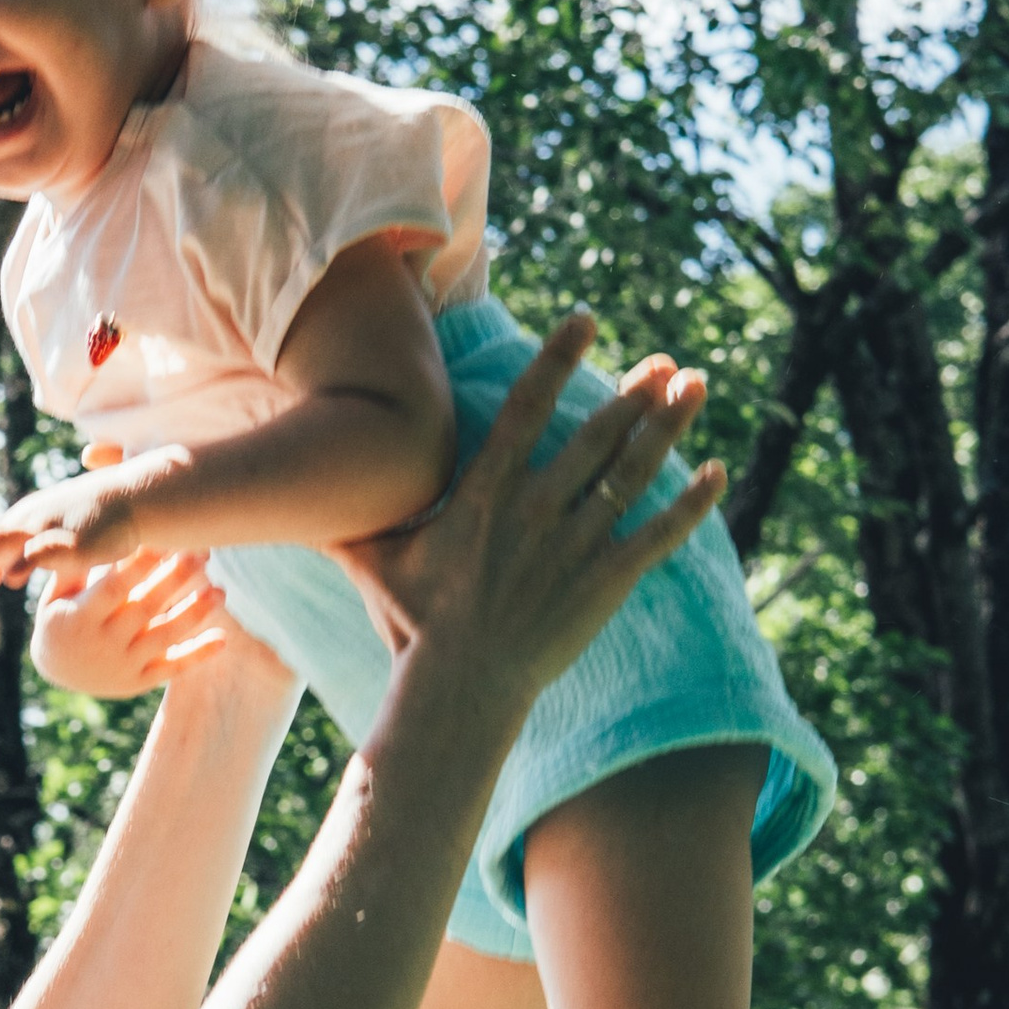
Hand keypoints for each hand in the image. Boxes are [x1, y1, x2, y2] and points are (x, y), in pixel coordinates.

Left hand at [0, 452, 186, 603]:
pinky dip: (26, 560)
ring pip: (1, 539)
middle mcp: (21, 522)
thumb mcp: (36, 552)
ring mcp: (46, 528)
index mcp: (11, 524)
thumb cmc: (83, 528)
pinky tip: (13, 579)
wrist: (133, 502)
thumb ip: (0, 568)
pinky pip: (46, 548)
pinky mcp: (73, 539)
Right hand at [32, 552, 234, 696]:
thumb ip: (73, 569)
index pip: (113, 588)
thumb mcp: (54, 597)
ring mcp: (122, 665)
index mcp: (78, 618)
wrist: (56, 676)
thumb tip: (89, 530)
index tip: (164, 539)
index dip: (139, 564)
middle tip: (201, 554)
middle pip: (145, 608)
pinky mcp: (139, 682)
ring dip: (193, 614)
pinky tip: (222, 637)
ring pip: (164, 638)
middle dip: (174, 581)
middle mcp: (102, 643)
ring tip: (219, 591)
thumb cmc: (60, 620)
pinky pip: (173, 668)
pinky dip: (198, 654)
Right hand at [337, 316, 722, 722]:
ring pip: (631, 473)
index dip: (557, 359)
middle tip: (666, 361)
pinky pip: (656, 535)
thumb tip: (292, 496)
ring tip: (695, 386)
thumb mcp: (376, 562)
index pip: (526, 408)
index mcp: (484, 493)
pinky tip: (716, 472)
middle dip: (635, 392)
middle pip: (594, 434)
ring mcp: (572, 546)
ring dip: (668, 428)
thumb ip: (349, 522)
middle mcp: (533, 510)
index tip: (585, 320)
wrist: (457, 688)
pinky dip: (691, 504)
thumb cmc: (413, 624)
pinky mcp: (602, 584)